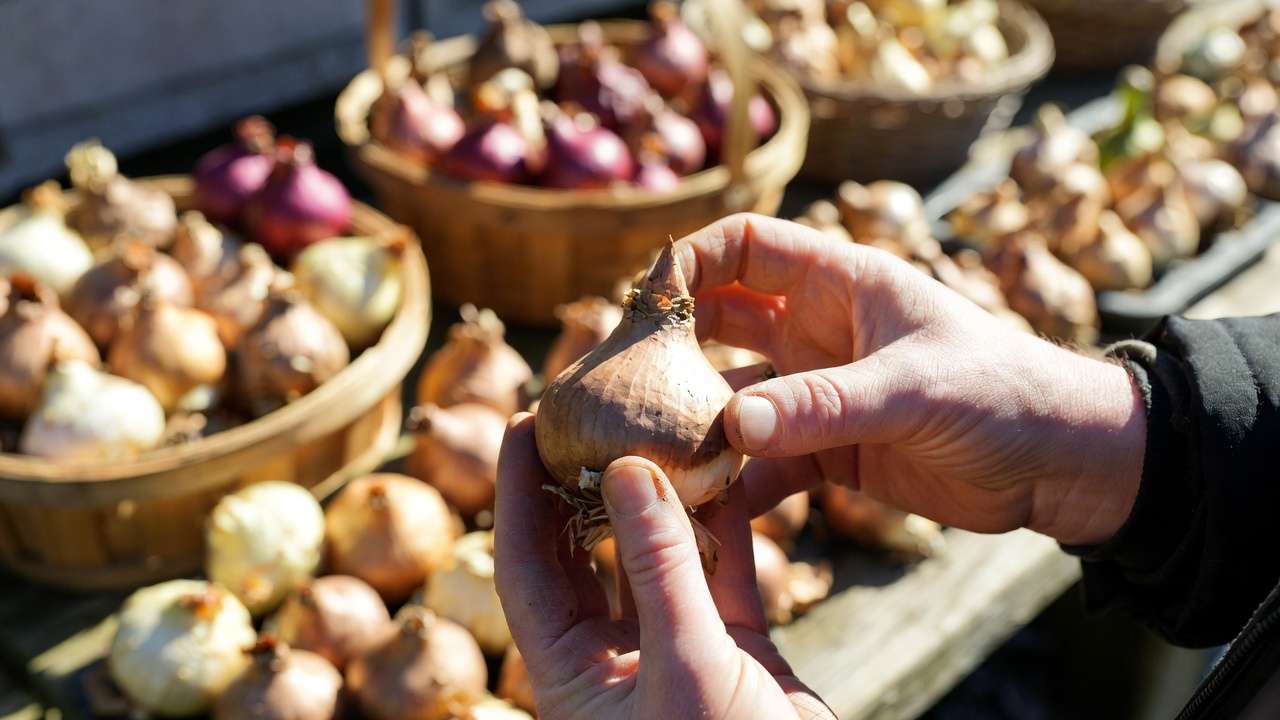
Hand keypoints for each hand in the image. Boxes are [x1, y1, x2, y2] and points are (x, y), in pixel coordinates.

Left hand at [494, 414, 834, 719]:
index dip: (517, 492)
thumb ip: (659, 566)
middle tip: (588, 405)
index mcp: (571, 674)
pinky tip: (728, 466)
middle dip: (585, 479)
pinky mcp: (736, 648)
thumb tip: (627, 468)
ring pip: (659, 552)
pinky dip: (727, 522)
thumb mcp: (685, 666)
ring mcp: (675, 649)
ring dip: (662, 493)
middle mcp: (614, 657)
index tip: (521, 420)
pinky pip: (723, 570)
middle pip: (585, 549)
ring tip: (658, 418)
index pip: (525, 565)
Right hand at [677, 214, 1145, 545]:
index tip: (642, 300)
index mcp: (842, 284)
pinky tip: (703, 505)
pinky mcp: (831, 452)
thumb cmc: (1005, 393)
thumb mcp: (913, 389)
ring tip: (647, 448)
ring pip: (735, 398)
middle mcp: (820, 332)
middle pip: (722, 322)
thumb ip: (822, 406)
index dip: (691, 262)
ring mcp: (821, 394)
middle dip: (674, 345)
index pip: (746, 247)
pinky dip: (736, 483)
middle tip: (622, 377)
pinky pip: (765, 463)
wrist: (1064, 465)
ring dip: (697, 421)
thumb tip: (730, 425)